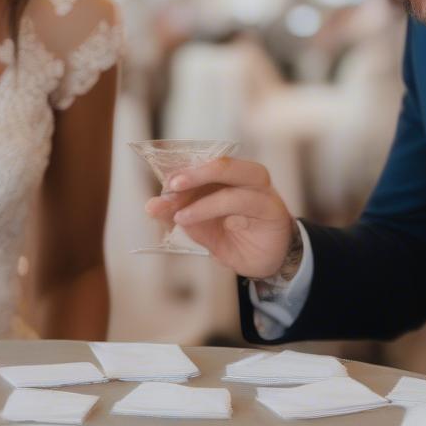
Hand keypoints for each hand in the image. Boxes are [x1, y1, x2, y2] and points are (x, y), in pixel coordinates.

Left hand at [145, 157, 296, 279]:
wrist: (268, 261)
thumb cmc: (233, 236)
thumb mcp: (201, 227)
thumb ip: (178, 214)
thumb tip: (152, 206)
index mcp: (227, 174)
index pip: (202, 165)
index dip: (181, 173)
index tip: (163, 188)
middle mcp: (247, 177)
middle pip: (224, 165)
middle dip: (195, 174)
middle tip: (171, 187)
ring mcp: (262, 193)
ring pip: (235, 189)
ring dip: (205, 203)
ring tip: (181, 218)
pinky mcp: (273, 212)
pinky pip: (252, 208)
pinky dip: (234, 217)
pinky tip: (226, 226)